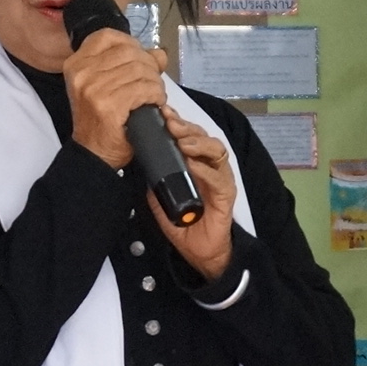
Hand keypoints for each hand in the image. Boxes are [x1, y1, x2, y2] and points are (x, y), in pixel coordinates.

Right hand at [64, 27, 170, 169]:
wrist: (93, 153)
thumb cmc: (101, 120)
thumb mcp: (108, 85)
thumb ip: (132, 64)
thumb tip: (160, 53)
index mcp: (77, 63)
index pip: (108, 36)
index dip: (131, 44)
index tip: (140, 59)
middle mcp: (82, 72)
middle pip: (129, 52)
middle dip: (149, 66)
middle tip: (152, 83)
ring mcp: (94, 88)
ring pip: (140, 70)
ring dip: (155, 83)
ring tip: (153, 96)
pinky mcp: (109, 104)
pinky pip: (144, 88)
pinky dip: (156, 95)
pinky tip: (154, 103)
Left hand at [150, 110, 238, 276]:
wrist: (199, 252)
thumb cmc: (184, 223)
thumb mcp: (160, 197)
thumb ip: (154, 179)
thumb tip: (140, 161)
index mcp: (194, 163)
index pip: (189, 135)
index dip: (178, 121)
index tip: (163, 113)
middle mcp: (209, 167)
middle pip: (204, 137)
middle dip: (186, 127)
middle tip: (171, 124)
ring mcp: (219, 179)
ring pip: (216, 151)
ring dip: (198, 143)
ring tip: (182, 142)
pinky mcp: (226, 195)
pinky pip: (219, 177)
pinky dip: (206, 169)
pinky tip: (193, 165)